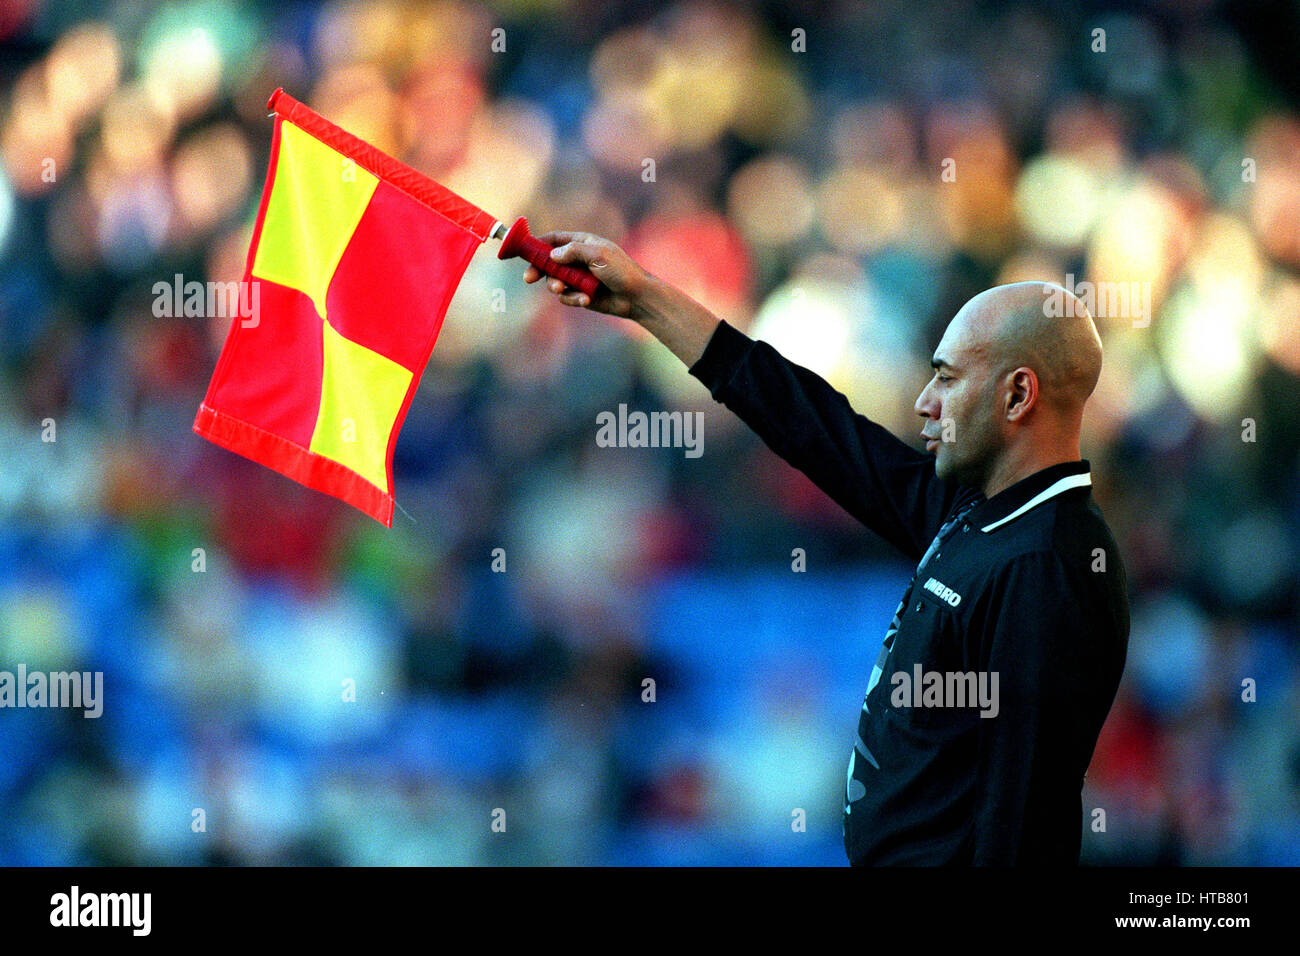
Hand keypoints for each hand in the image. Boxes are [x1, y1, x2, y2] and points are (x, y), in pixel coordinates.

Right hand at [521, 231, 647, 318]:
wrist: (636, 297)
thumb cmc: (621, 271)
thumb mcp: (598, 254)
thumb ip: (574, 251)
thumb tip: (552, 254)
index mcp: (582, 243)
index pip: (555, 240)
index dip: (538, 244)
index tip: (524, 251)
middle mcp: (578, 260)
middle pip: (548, 262)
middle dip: (538, 270)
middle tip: (529, 278)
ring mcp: (578, 278)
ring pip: (554, 281)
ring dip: (555, 286)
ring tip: (561, 290)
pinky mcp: (580, 295)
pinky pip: (566, 297)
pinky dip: (572, 299)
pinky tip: (586, 300)